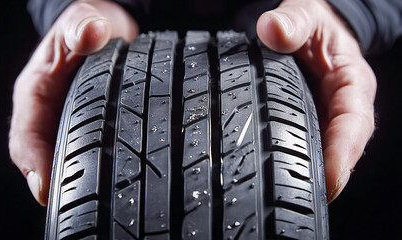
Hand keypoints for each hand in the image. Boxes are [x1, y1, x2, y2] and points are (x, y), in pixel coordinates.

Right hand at [9, 0, 137, 205]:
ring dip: (76, 181)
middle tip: (76, 207)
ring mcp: (67, 121)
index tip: (44, 188)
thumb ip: (82, 26)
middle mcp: (49, 113)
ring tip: (97, 203)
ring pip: (65, 158)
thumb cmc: (88, 27)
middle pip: (44, 156)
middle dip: (57, 182)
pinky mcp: (88, 126)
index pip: (26, 133)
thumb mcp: (83, 19)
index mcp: (37, 90)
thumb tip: (91, 33)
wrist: (103, 30)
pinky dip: (95, 168)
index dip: (33, 161)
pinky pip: (87, 151)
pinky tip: (113, 181)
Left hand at [257, 0, 375, 201]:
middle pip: (341, 149)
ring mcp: (324, 117)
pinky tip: (278, 179)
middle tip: (301, 201)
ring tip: (288, 200)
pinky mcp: (307, 121)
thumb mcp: (305, 13)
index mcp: (350, 83)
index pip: (354, 123)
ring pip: (323, 152)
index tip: (333, 179)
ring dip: (310, 177)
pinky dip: (295, 164)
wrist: (308, 26)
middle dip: (326, 177)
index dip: (345, 153)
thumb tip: (272, 29)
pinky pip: (305, 145)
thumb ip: (293, 22)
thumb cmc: (313, 21)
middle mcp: (340, 106)